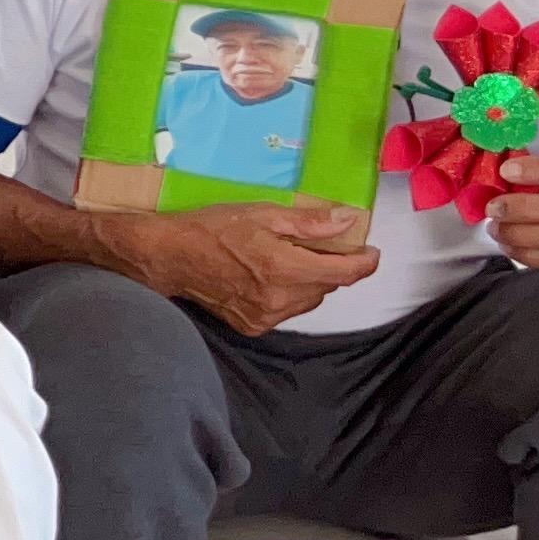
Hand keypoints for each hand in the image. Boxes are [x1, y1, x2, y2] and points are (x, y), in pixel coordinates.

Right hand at [133, 201, 378, 335]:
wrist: (168, 257)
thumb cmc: (212, 228)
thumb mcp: (262, 213)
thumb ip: (309, 221)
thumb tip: (348, 222)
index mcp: (287, 267)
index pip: (346, 273)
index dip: (366, 262)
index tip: (370, 252)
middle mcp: (282, 298)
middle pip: (328, 286)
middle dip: (330, 266)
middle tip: (316, 246)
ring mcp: (268, 316)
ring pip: (309, 300)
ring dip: (309, 282)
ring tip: (286, 262)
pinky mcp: (254, 325)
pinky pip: (286, 311)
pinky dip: (287, 296)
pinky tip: (266, 280)